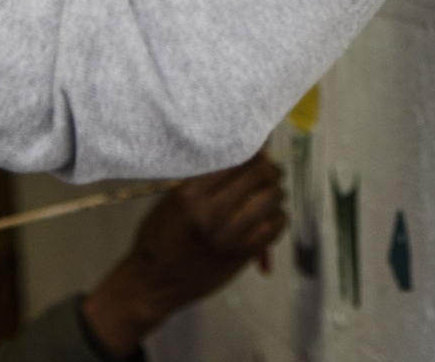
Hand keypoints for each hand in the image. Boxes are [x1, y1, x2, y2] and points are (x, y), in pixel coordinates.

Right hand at [80, 154, 285, 354]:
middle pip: (257, 175)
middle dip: (270, 169)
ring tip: (274, 192)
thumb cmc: (160, 237)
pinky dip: (279, 217)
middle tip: (272, 171)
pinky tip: (274, 215)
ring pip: (270, 199)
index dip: (253, 152)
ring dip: (277, 192)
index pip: (235, 159)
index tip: (259, 153)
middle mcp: (211, 212)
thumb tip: (241, 158)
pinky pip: (274, 228)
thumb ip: (202, 181)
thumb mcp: (172, 201)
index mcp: (190, 194)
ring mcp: (229, 235)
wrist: (154, 281)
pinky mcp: (241, 254)